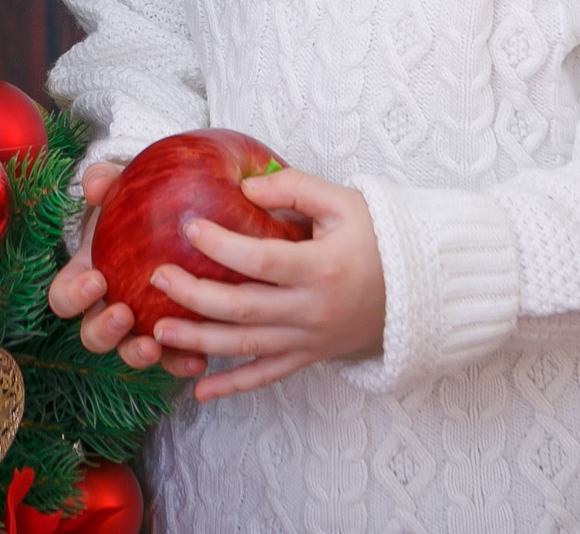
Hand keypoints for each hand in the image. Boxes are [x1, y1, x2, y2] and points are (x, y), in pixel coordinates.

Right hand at [46, 161, 207, 378]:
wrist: (181, 217)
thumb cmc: (137, 205)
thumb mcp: (120, 188)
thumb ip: (105, 180)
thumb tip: (95, 186)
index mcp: (86, 278)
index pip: (63, 298)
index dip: (74, 296)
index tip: (97, 280)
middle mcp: (106, 310)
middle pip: (91, 335)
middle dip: (104, 330)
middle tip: (124, 314)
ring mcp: (137, 330)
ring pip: (127, 354)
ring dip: (137, 354)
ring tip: (156, 344)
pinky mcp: (170, 341)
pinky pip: (171, 360)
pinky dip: (180, 363)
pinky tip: (198, 359)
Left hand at [149, 166, 384, 401]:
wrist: (422, 289)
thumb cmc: (381, 238)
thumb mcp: (344, 202)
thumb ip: (294, 188)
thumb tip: (244, 187)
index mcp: (321, 268)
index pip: (261, 259)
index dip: (221, 245)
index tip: (188, 226)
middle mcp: (313, 310)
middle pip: (244, 309)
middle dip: (195, 295)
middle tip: (158, 277)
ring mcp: (311, 339)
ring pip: (247, 347)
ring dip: (200, 341)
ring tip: (159, 330)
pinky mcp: (311, 356)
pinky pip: (268, 376)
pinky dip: (233, 386)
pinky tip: (200, 391)